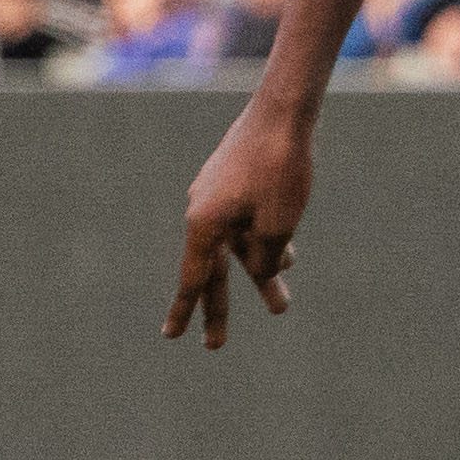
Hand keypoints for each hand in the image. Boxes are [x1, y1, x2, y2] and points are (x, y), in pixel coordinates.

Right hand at [170, 97, 314, 341]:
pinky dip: (264, 243)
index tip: (171, 337)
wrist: (283, 112)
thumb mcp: (277, 226)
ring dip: (259, 275)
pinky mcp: (234, 185)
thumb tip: (261, 269)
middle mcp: (203, 212)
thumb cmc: (280, 170)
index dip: (186, 311)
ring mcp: (217, 197)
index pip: (194, 279)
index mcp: (203, 224)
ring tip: (279, 307)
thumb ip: (264, 257)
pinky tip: (289, 260)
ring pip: (237, 249)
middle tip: (214, 346)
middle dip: (219, 308)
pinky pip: (246, 225)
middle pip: (212, 271)